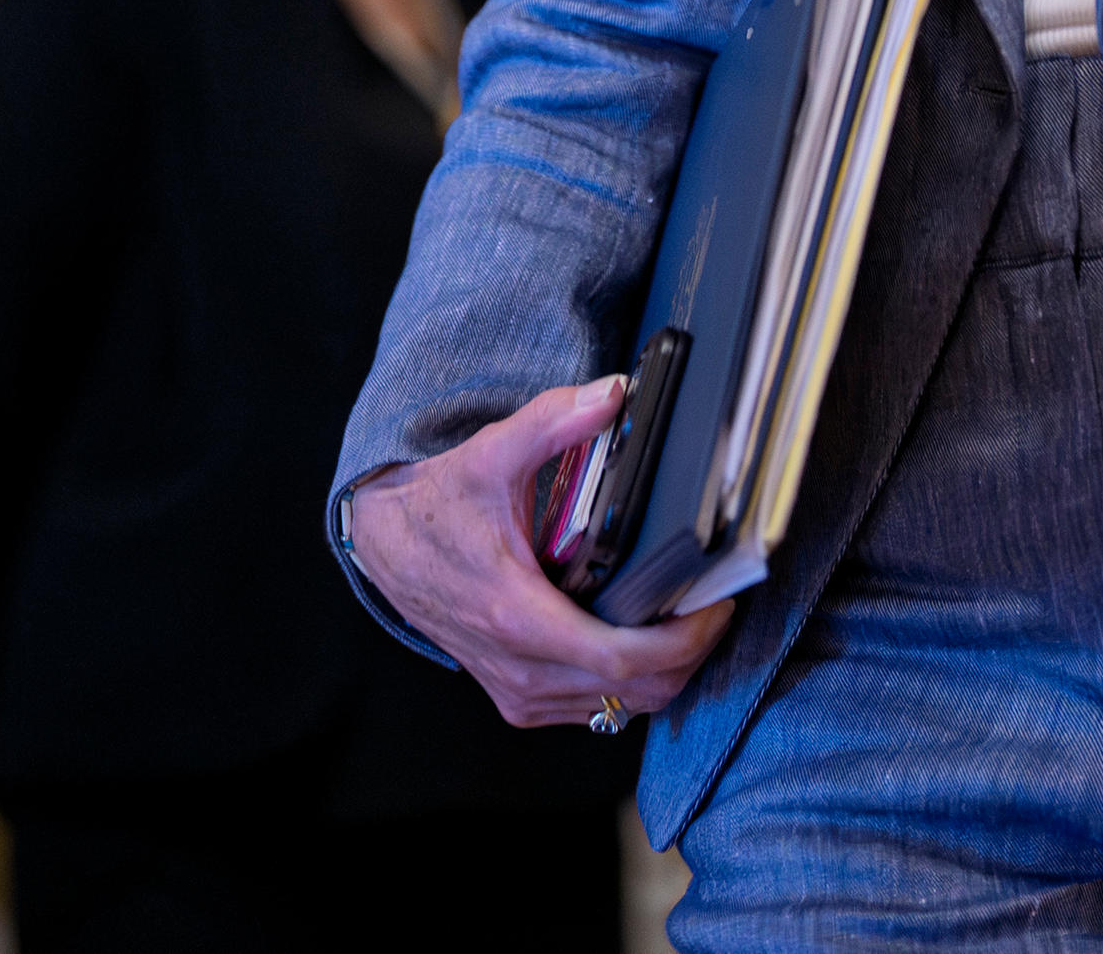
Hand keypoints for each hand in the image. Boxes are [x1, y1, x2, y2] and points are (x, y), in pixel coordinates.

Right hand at [345, 377, 736, 730]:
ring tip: (687, 617)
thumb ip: (554, 422)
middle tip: (715, 606)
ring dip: (665, 671)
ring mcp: (521, 693)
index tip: (716, 606)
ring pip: (621, 708)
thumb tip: (613, 393)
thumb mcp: (491, 454)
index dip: (683, 640)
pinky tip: (645, 638)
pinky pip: (595, 709)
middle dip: (689, 655)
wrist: (386, 547)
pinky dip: (631, 683)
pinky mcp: (521, 700)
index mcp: (519, 617)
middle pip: (636, 692)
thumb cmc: (439, 507)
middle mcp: (522, 669)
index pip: (622, 659)